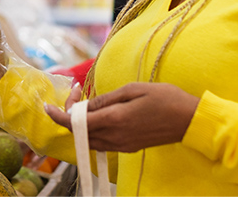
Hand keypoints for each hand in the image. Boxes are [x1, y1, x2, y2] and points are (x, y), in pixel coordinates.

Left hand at [43, 82, 199, 152]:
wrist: (189, 121)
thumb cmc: (165, 99)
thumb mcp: (133, 90)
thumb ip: (105, 99)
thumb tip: (85, 106)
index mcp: (114, 120)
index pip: (76, 123)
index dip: (58, 115)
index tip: (47, 106)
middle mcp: (115, 137)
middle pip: (79, 132)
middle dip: (70, 113)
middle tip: (76, 92)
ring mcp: (121, 145)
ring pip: (89, 138)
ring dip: (82, 122)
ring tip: (87, 100)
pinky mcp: (128, 147)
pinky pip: (102, 141)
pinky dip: (94, 128)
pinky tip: (100, 112)